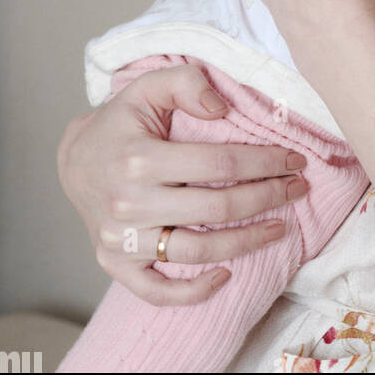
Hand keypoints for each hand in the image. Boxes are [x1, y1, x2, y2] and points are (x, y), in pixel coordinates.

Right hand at [57, 64, 306, 304]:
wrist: (76, 160)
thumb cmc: (122, 121)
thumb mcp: (147, 86)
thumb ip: (184, 83)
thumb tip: (221, 107)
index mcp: (139, 158)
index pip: (219, 164)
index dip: (264, 162)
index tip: (295, 159)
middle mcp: (129, 203)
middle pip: (216, 208)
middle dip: (268, 197)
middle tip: (298, 188)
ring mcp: (120, 239)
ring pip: (196, 251)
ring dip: (247, 242)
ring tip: (281, 226)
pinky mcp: (114, 265)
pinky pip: (157, 291)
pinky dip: (194, 291)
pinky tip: (227, 275)